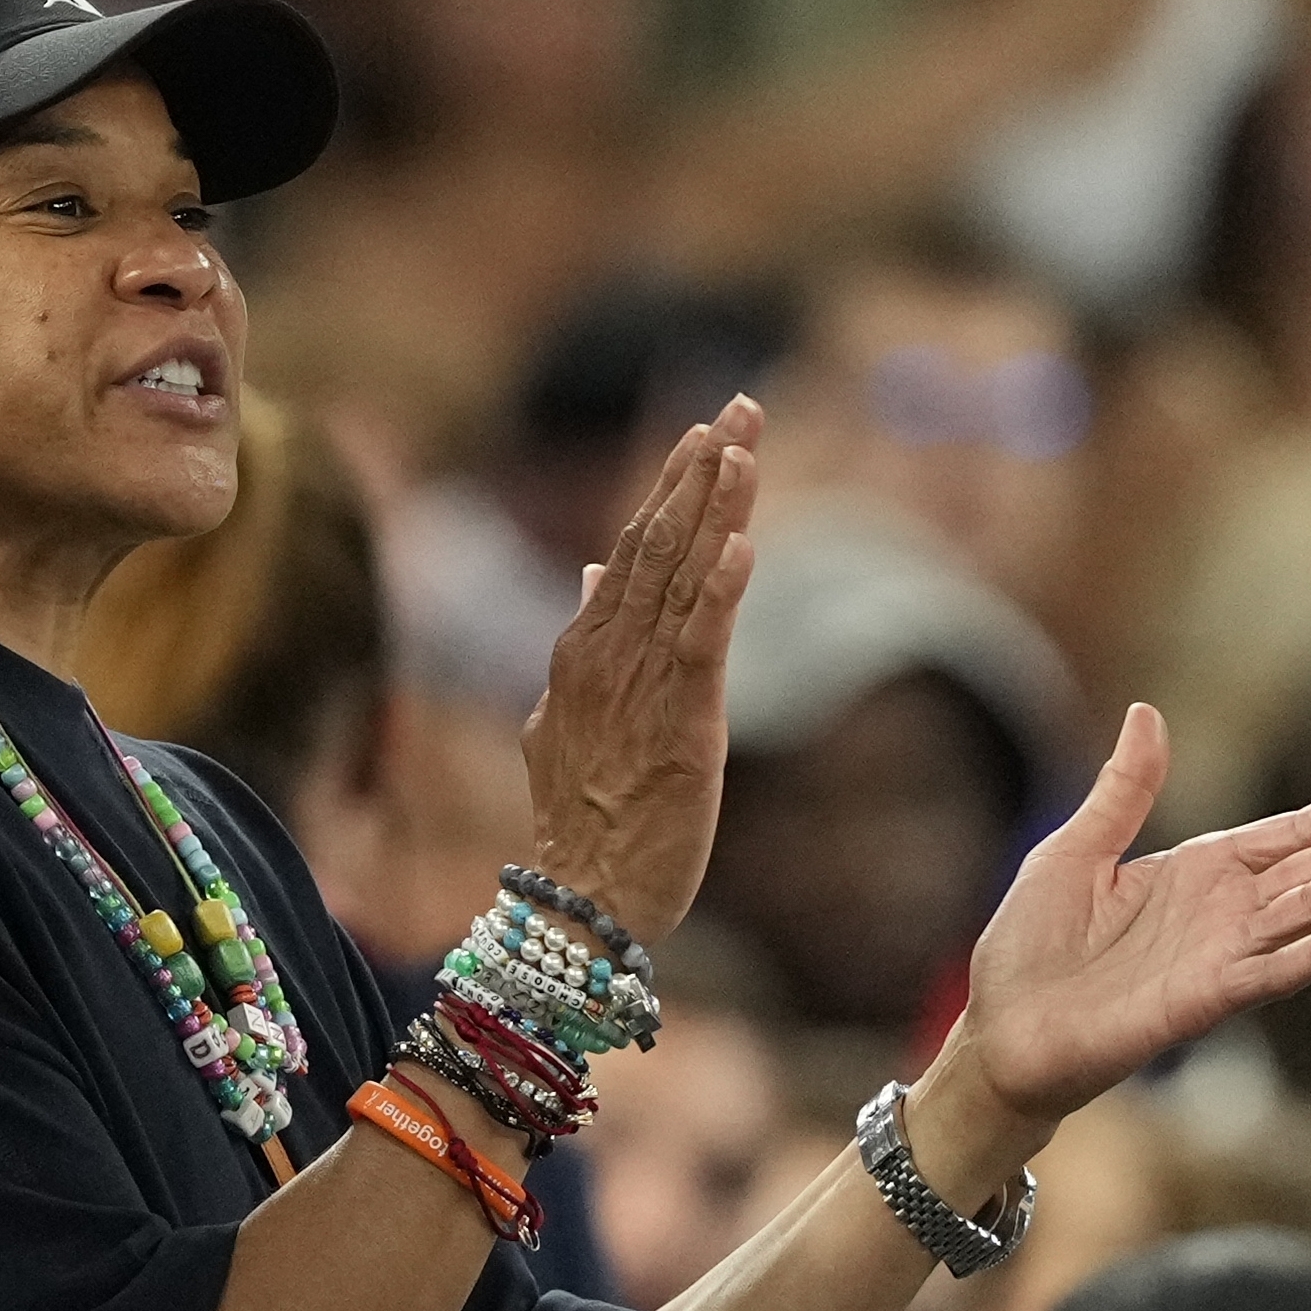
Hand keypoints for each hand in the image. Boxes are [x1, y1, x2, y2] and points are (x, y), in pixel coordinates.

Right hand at [519, 399, 759, 938]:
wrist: (580, 902)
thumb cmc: (581, 820)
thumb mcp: (568, 718)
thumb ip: (585, 643)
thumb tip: (591, 573)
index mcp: (583, 652)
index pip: (632, 549)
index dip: (672, 486)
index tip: (708, 431)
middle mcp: (606, 657)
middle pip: (657, 545)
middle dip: (700, 473)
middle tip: (739, 407)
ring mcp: (641, 689)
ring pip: (680, 582)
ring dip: (713, 511)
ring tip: (743, 449)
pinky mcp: (683, 728)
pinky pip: (701, 646)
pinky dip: (720, 593)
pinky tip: (742, 546)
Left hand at [959, 703, 1310, 1124]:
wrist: (1003, 1027)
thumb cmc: (1033, 944)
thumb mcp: (1075, 849)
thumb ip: (1124, 791)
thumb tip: (1147, 713)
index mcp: (1198, 872)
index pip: (1289, 834)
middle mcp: (1224, 913)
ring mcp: (1223, 956)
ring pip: (1309, 910)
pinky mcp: (1206, 998)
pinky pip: (1274, 972)